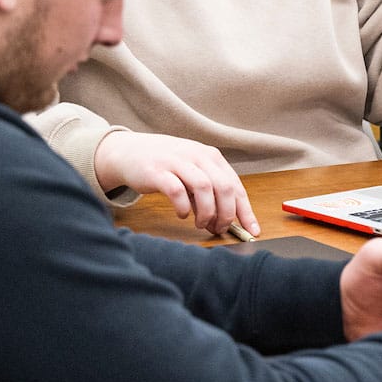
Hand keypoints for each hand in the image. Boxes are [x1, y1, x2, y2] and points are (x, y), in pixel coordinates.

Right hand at [94, 130, 257, 237]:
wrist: (128, 151)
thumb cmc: (166, 165)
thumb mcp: (193, 172)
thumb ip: (208, 193)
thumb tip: (223, 221)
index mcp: (211, 157)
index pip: (236, 186)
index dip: (246, 210)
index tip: (253, 230)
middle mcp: (198, 156)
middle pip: (224, 187)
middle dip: (226, 213)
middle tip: (219, 228)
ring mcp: (177, 162)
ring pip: (204, 188)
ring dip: (207, 212)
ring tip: (201, 224)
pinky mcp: (156, 171)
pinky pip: (176, 190)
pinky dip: (183, 206)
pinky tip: (183, 214)